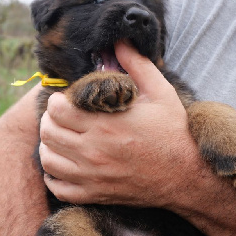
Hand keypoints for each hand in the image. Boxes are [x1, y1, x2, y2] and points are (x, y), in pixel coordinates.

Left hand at [39, 41, 199, 206]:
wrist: (187, 175)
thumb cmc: (173, 132)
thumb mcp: (160, 92)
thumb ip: (137, 64)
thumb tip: (119, 41)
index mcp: (105, 124)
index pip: (57, 109)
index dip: (58, 100)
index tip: (68, 100)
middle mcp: (93, 151)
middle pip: (48, 132)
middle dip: (50, 119)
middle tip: (62, 116)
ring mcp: (92, 176)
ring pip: (48, 160)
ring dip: (49, 145)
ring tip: (61, 137)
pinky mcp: (95, 194)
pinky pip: (59, 188)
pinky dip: (54, 175)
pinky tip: (64, 164)